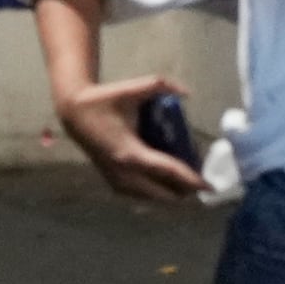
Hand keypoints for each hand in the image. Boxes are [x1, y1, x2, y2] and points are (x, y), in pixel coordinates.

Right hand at [57, 72, 205, 204]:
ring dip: (171, 191)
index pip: (169, 172)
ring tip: (186, 176)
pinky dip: (158, 190)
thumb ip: (160, 85)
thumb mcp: (132, 89)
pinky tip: (167, 179)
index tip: (210, 185)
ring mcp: (117, 182)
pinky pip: (142, 195)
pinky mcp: (113, 184)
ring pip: (153, 198)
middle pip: (164, 194)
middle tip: (200, 176)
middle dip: (185, 189)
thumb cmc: (103, 101)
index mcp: (131, 154)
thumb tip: (186, 93)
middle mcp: (125, 174)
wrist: (73, 114)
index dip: (192, 179)